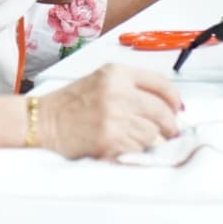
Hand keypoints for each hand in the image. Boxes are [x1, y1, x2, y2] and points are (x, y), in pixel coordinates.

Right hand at [39, 64, 182, 158]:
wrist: (44, 121)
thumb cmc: (70, 103)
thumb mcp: (101, 81)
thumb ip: (131, 87)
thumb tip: (165, 105)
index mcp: (117, 73)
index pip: (160, 83)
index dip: (174, 99)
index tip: (178, 108)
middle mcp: (118, 91)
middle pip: (161, 111)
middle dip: (170, 124)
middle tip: (170, 130)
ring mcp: (114, 115)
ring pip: (152, 132)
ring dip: (149, 139)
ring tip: (133, 137)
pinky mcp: (110, 138)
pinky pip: (137, 147)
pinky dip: (134, 150)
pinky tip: (121, 145)